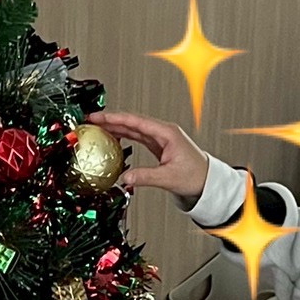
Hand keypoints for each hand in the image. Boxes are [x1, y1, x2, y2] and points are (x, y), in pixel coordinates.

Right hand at [92, 112, 208, 202]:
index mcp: (166, 133)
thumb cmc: (195, 176)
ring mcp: (160, 138)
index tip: (98, 117)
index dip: (114, 118)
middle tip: (91, 120)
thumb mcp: (168, 178)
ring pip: (133, 128)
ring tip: (97, 127)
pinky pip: (137, 136)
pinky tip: (113, 137)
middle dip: (110, 120)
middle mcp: (163, 132)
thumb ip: (145, 177)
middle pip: (132, 122)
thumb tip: (125, 178)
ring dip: (115, 127)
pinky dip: (124, 135)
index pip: (135, 121)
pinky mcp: (159, 145)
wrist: (208, 182)